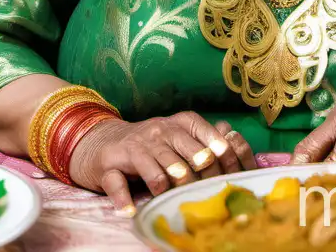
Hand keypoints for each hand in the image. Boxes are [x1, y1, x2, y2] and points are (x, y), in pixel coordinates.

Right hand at [67, 113, 255, 210]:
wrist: (102, 142)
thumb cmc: (149, 144)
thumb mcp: (175, 135)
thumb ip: (203, 137)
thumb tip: (233, 136)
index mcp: (175, 125)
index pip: (200, 130)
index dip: (216, 148)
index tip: (226, 164)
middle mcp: (155, 133)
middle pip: (181, 150)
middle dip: (194, 171)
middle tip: (201, 188)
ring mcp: (131, 149)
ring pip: (153, 167)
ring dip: (163, 183)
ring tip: (169, 194)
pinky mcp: (110, 166)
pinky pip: (117, 183)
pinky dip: (124, 198)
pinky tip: (131, 210)